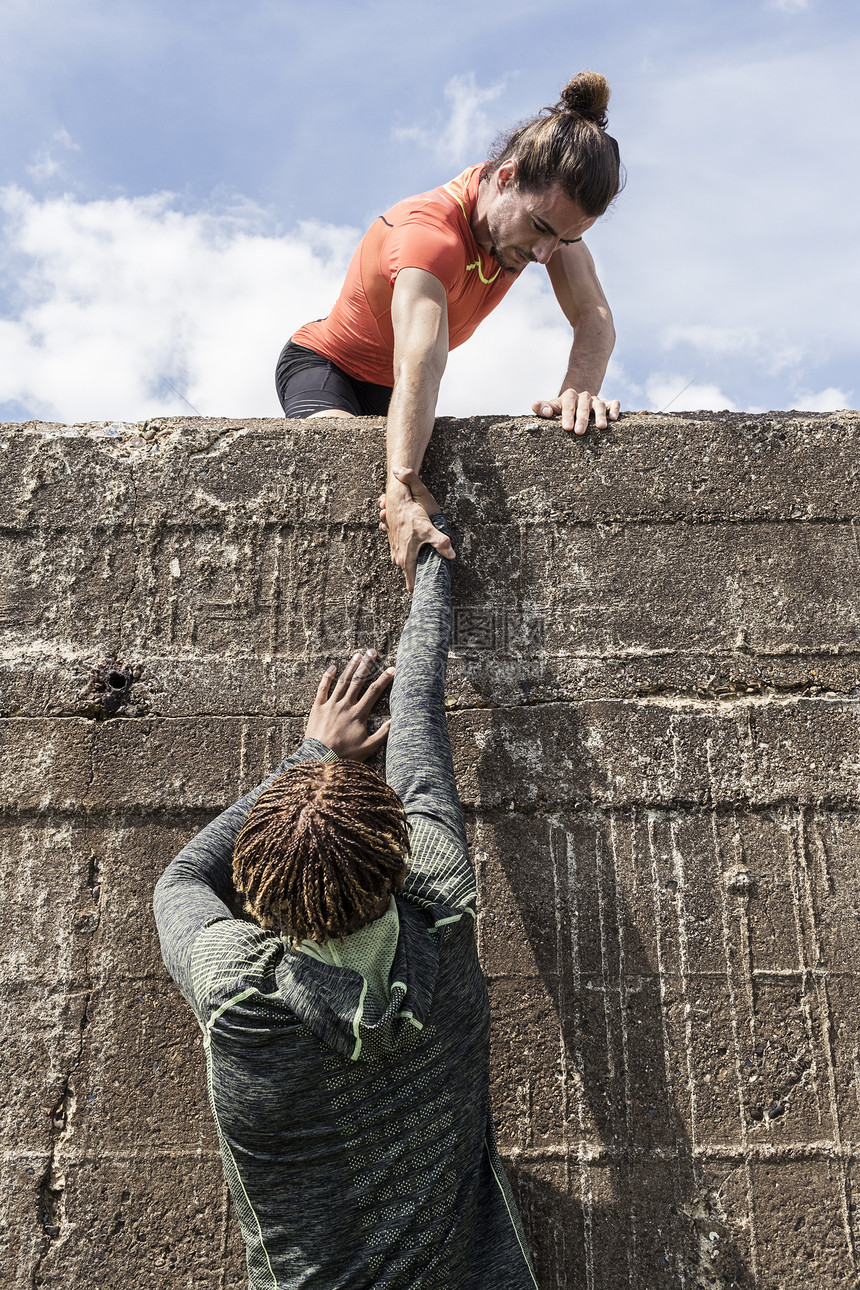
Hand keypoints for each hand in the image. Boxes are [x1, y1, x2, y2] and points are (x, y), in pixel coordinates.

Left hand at [304, 649, 394, 760]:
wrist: (319, 758)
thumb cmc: (345, 755)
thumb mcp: (368, 747)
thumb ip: (383, 734)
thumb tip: (395, 721)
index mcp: (358, 713)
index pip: (374, 692)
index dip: (384, 679)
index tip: (392, 669)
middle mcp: (345, 705)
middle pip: (358, 681)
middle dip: (367, 665)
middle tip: (372, 652)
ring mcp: (330, 705)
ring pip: (342, 681)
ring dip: (350, 667)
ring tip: (357, 655)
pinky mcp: (317, 708)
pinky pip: (322, 689)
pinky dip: (327, 677)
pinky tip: (332, 667)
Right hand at [377, 465, 453, 592]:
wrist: (397, 503)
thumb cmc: (411, 517)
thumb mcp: (429, 530)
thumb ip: (441, 543)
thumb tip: (452, 555)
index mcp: (406, 559)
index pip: (411, 584)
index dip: (420, 589)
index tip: (428, 594)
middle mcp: (399, 558)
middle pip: (410, 576)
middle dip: (420, 578)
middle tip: (432, 580)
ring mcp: (395, 552)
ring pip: (406, 566)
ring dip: (415, 566)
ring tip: (427, 566)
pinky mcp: (395, 544)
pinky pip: (403, 557)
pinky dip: (410, 557)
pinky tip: (419, 550)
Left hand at [532, 390, 620, 435]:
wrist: (576, 402)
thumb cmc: (561, 410)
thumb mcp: (550, 407)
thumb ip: (541, 407)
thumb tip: (547, 412)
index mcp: (569, 397)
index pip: (568, 404)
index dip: (568, 415)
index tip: (567, 428)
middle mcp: (584, 397)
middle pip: (583, 405)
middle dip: (582, 419)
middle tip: (580, 432)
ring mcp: (596, 401)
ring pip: (599, 405)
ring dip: (600, 415)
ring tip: (601, 427)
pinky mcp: (608, 404)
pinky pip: (613, 403)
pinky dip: (614, 409)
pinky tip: (613, 418)